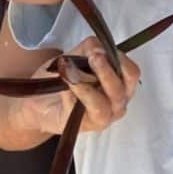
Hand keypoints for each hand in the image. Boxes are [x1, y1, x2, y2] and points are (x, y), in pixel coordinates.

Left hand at [20, 38, 140, 138]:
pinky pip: (84, 111)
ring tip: (71, 73)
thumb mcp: (77, 55)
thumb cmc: (64, 79)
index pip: (131, 72)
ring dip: (87, 84)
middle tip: (93, 59)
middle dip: (106, 71)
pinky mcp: (87, 125)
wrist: (41, 101)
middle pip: (122, 87)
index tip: (99, 51)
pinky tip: (64, 88)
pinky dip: (74, 96)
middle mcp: (117, 101)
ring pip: (103, 103)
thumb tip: (98, 49)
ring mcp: (105, 116)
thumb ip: (90, 48)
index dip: (119, 60)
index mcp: (121, 83)